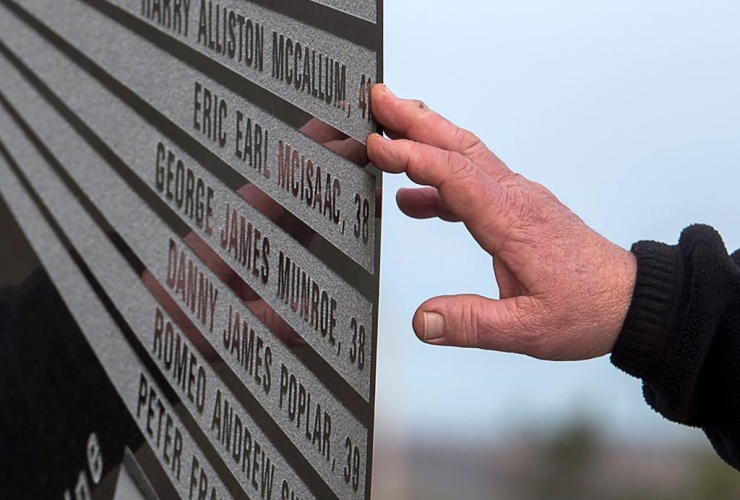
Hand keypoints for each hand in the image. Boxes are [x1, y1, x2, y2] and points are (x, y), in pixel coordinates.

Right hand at [367, 85, 636, 360]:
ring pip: (466, 156)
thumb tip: (424, 321)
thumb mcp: (527, 329)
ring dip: (427, 138)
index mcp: (513, 221)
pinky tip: (415, 198)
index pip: (455, 175)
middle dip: (416, 120)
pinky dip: (439, 179)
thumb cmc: (585, 309)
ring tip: (388, 131)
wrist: (628, 301)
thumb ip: (472, 323)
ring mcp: (518, 199)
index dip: (414, 157)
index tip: (378, 144)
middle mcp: (515, 199)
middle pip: (459, 146)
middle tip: (380, 99)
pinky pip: (473, 181)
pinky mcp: (519, 208)